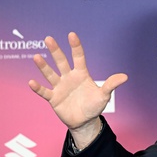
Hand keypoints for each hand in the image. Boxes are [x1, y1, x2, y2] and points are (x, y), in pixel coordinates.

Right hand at [28, 32, 127, 146]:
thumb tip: (125, 77)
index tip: (72, 35)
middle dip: (55, 51)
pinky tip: (31, 82)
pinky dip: (38, 88)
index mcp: (81, 74)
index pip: (78, 57)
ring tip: (37, 57)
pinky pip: (44, 92)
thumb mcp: (104, 95)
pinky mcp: (53, 98)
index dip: (75, 46)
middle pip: (61, 62)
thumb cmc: (94, 106)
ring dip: (43, 66)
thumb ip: (111, 85)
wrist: (85, 121)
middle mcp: (69, 78)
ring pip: (50, 74)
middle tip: (49, 39)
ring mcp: (60, 87)